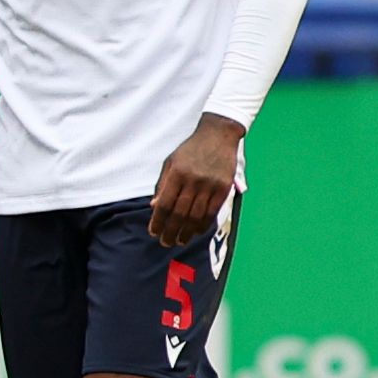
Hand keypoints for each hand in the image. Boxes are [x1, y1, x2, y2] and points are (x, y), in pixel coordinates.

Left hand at [150, 113, 242, 246]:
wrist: (218, 135)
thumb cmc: (191, 149)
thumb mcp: (171, 162)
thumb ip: (162, 185)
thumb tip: (154, 207)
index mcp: (177, 173)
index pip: (164, 204)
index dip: (158, 221)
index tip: (153, 232)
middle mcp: (193, 180)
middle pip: (179, 213)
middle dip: (171, 231)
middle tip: (166, 242)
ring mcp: (210, 185)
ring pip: (196, 216)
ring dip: (187, 232)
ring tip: (180, 240)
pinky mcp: (224, 188)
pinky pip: (212, 212)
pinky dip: (203, 224)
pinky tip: (196, 231)